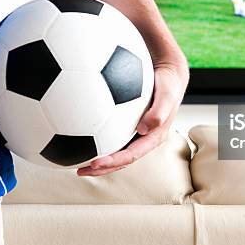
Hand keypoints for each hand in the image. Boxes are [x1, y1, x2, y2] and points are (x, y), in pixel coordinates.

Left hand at [77, 61, 188, 175]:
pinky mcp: (129, 124)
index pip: (131, 156)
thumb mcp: (167, 96)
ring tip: (77, 163)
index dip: (113, 162)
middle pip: (121, 160)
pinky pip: (112, 136)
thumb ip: (158, 112)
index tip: (94, 163)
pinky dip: (97, 140)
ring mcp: (136, 133)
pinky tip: (80, 135)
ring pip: (115, 151)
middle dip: (101, 168)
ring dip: (98, 160)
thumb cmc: (168, 83)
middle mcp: (144, 139)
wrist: (168, 73)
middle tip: (80, 171)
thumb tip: (142, 129)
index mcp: (154, 138)